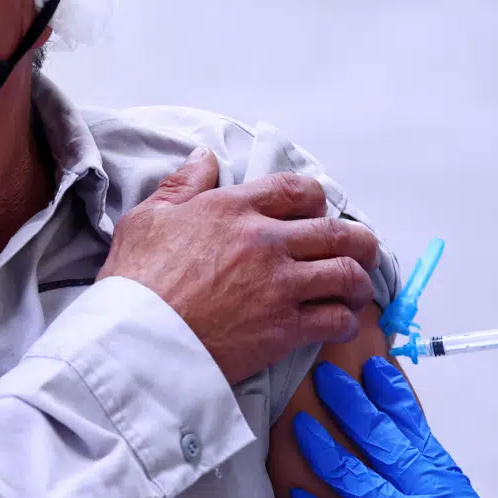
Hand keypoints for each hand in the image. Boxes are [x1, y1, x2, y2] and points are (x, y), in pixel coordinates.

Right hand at [98, 147, 379, 383]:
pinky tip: (340, 324)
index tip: (319, 210)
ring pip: (346, 274)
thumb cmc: (134, 283)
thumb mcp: (147, 219)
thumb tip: (204, 157)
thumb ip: (182, 185)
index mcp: (232, 209)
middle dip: (358, 241)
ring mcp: (279, 285)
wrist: (134, 341)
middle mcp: (265, 241)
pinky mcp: (284, 328)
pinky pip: (335, 319)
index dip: (316, 198)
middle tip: (362, 251)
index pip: (295, 190)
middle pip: (335, 231)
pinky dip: (345, 321)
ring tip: (357, 291)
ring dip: (359, 282)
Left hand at [290, 358, 497, 497]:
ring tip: (299, 426)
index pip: (416, 428)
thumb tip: (430, 486)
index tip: (372, 368)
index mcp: (452, 487)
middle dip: (350, 404)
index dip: (390, 395)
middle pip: (382, 440)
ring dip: (325, 450)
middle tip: (325, 376)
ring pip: (359, 479)